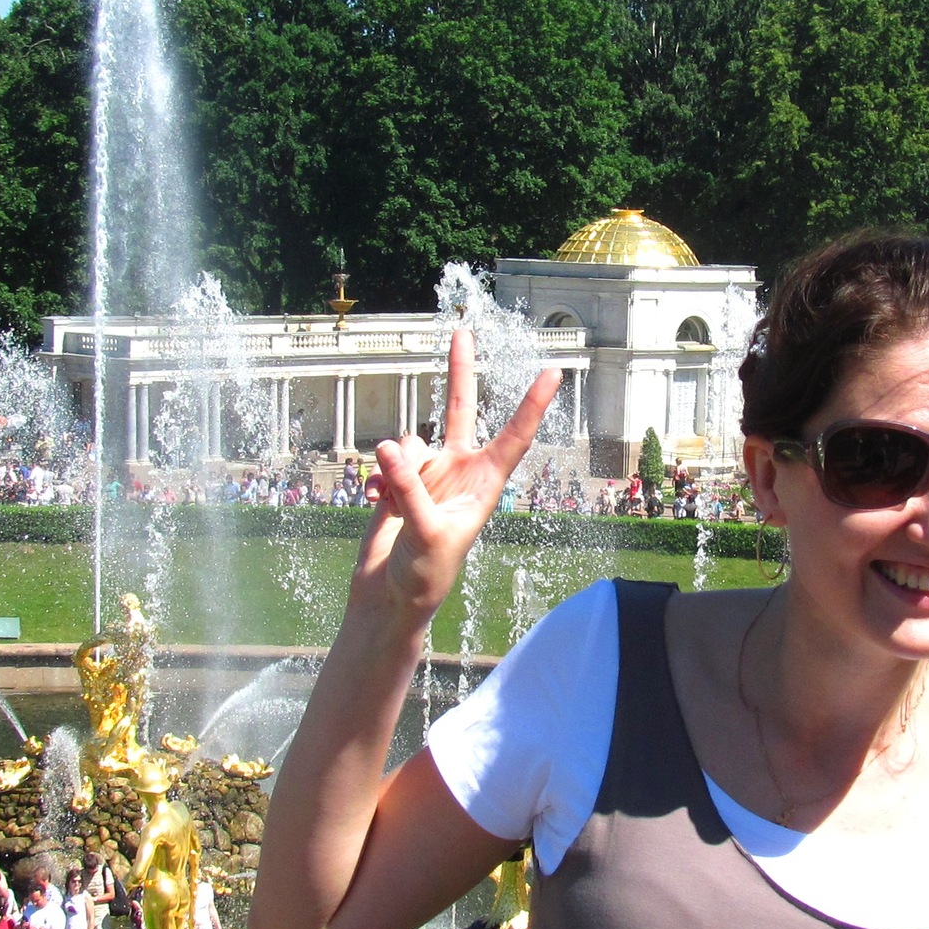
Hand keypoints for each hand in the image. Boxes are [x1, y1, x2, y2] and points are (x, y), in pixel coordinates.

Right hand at [355, 328, 559, 624]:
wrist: (391, 597)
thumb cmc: (425, 576)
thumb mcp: (425, 533)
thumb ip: (409, 489)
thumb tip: (391, 444)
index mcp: (484, 484)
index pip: (514, 437)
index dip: (533, 404)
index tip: (554, 372)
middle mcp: (460, 470)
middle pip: (459, 409)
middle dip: (458, 370)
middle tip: (462, 330)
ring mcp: (429, 473)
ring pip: (408, 441)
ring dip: (395, 464)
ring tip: (391, 501)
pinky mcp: (400, 481)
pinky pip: (386, 459)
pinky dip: (378, 476)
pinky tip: (374, 499)